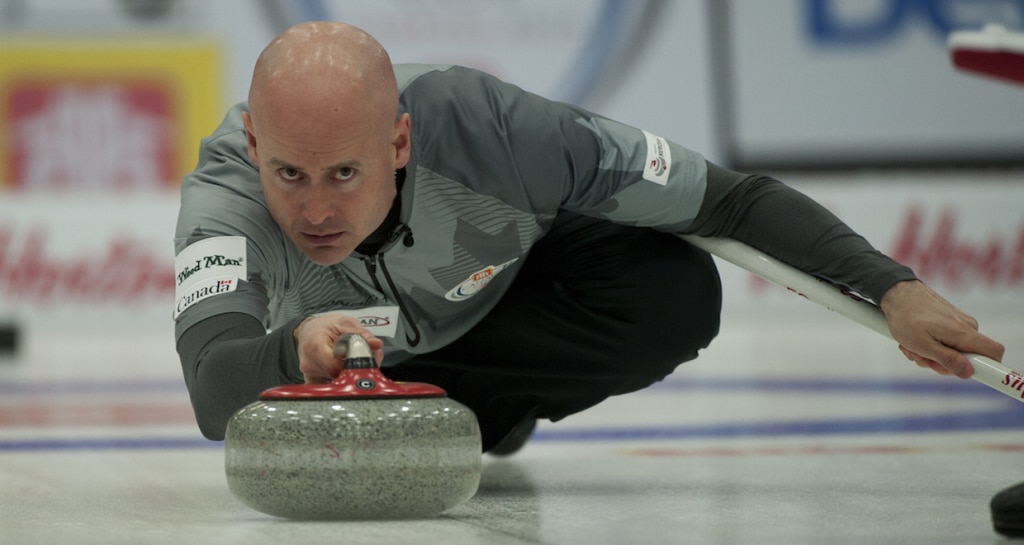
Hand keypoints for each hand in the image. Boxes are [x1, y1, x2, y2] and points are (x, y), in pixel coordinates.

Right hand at [293, 314, 384, 383]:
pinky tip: (344, 367)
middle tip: (360, 356)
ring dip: (350, 373)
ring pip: (338, 382)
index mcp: (314, 347)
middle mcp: (310, 364)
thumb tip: (376, 344)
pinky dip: (343, 379)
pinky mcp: (314, 383)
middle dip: (355, 367)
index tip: (362, 355)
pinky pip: (334, 387)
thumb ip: (362, 334)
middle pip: (339, 376)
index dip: (354, 362)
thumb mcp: (344, 323)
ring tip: (349, 359)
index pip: (337, 366)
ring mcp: (311, 376)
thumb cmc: (324, 327)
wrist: (308, 331)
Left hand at [879, 280, 1004, 378]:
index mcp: (964, 334)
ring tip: (911, 347)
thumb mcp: (922, 345)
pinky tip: (913, 341)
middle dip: (942, 363)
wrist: (897, 293)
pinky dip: (930, 345)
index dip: (987, 367)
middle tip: (919, 357)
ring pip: (953, 351)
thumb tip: (969, 372)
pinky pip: (946, 342)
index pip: (994, 352)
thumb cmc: (906, 318)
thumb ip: (947, 359)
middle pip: (968, 358)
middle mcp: (968, 327)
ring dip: (930, 355)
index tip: (964, 372)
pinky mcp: (951, 321)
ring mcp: (960, 324)